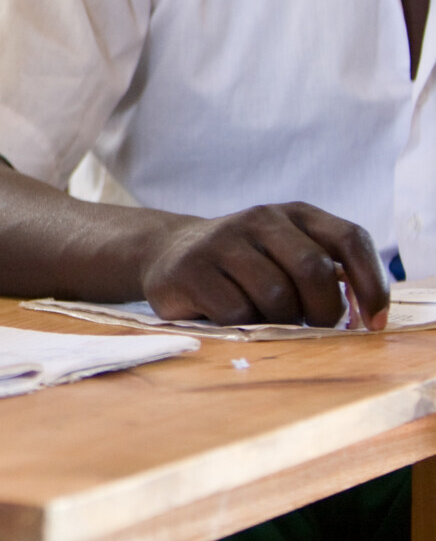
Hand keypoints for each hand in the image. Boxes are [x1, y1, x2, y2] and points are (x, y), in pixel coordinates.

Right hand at [140, 202, 388, 328]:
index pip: (350, 238)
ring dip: (278, 321)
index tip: (372, 322)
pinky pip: (237, 313)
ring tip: (265, 318)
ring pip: (275, 296)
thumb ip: (325, 270)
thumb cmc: (243, 264)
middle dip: (322, 311)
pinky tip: (231, 316)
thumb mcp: (286, 252)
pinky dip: (243, 325)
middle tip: (313, 326)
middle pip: (313, 270)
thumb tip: (363, 315)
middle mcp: (259, 218)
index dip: (371, 284)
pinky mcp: (191, 269)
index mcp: (294, 214)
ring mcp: (221, 241)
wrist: (168, 252)